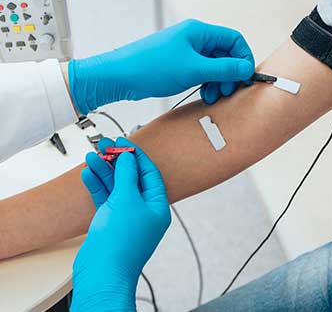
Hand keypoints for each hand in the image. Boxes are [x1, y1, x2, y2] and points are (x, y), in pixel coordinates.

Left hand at [68, 19, 254, 113]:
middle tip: (227, 92)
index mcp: (199, 32)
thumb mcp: (193, 69)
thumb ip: (223, 69)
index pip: (234, 39)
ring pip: (214, 65)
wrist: (120, 77)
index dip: (243, 58)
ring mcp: (187, 51)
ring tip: (213, 96)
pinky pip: (202, 71)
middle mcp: (195, 38)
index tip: (245, 77)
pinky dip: (207, 83)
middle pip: (225, 54)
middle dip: (230, 74)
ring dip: (218, 81)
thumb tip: (246, 68)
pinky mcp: (180, 63)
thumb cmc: (152, 67)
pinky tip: (204, 94)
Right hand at [71, 137, 170, 311]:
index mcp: (157, 206)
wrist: (101, 274)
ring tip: (92, 156)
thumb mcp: (127, 199)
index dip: (136, 156)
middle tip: (105, 145)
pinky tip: (88, 173)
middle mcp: (144, 211)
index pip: (149, 173)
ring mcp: (126, 217)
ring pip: (116, 187)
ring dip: (104, 171)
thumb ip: (128, 175)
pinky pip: (105, 199)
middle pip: (131, 178)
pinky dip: (97, 186)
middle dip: (117, 161)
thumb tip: (129, 157)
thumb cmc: (120, 243)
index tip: (123, 143)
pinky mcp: (109, 223)